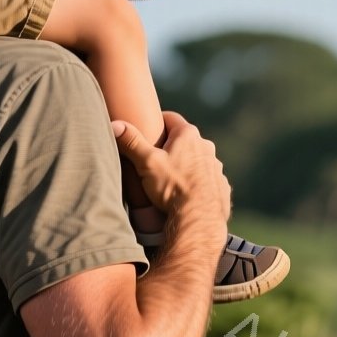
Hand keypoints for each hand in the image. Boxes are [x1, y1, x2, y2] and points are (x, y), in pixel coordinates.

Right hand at [113, 112, 229, 226]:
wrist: (199, 218)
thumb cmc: (172, 187)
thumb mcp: (147, 162)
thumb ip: (131, 142)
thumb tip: (115, 124)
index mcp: (188, 135)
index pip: (169, 118)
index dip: (156, 122)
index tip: (147, 131)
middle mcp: (206, 146)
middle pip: (183, 139)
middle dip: (170, 145)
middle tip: (153, 157)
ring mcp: (215, 166)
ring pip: (196, 159)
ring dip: (185, 164)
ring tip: (169, 178)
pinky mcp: (221, 184)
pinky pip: (206, 177)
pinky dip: (196, 181)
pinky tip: (185, 193)